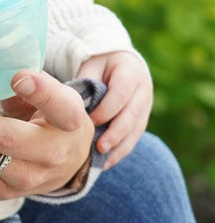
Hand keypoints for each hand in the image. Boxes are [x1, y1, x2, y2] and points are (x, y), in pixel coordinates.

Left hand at [0, 70, 93, 198]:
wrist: (66, 160)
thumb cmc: (52, 116)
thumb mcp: (52, 92)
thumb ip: (25, 77)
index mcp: (69, 122)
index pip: (59, 108)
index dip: (40, 92)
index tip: (17, 77)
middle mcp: (53, 155)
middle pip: (6, 138)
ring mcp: (29, 179)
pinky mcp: (5, 192)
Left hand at [77, 50, 152, 167]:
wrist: (119, 60)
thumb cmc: (100, 61)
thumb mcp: (92, 64)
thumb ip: (87, 82)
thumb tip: (77, 106)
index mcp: (131, 72)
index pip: (121, 94)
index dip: (107, 110)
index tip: (90, 121)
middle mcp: (143, 91)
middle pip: (132, 116)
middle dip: (115, 134)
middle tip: (99, 147)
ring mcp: (146, 107)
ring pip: (135, 131)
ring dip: (119, 147)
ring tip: (102, 160)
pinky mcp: (142, 120)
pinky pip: (134, 138)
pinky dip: (121, 151)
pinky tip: (106, 162)